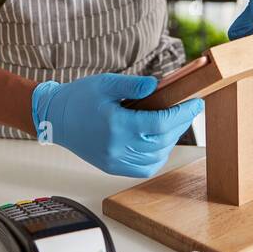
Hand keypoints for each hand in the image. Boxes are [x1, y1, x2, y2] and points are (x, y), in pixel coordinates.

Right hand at [31, 74, 202, 177]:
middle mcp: (116, 147)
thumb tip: (158, 86)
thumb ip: (133, 84)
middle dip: (181, 125)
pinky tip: (160, 142)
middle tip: (189, 110)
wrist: (55, 118)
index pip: (159, 123)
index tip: (196, 103)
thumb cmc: (79, 98)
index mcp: (116, 125)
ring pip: (155, 157)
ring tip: (174, 124)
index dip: (182, 114)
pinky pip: (143, 168)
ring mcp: (114, 160)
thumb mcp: (106, 83)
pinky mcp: (111, 167)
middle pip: (161, 140)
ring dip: (171, 141)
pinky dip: (158, 157)